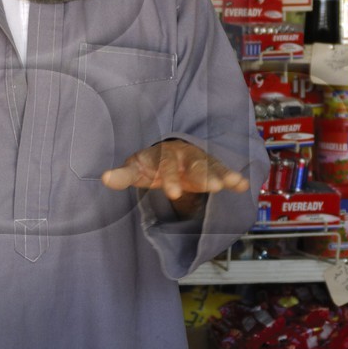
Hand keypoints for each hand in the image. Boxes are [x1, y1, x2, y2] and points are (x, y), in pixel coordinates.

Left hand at [102, 140, 249, 211]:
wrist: (167, 154)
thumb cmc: (150, 165)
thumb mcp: (136, 170)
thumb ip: (123, 175)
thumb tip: (104, 178)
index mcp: (163, 155)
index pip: (166, 165)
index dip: (171, 179)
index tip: (174, 194)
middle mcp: (184, 155)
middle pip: (194, 164)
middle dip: (203, 176)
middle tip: (212, 188)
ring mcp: (199, 161)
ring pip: (212, 167)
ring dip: (222, 175)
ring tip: (231, 184)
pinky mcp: (211, 169)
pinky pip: (223, 172)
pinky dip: (233, 177)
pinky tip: (243, 186)